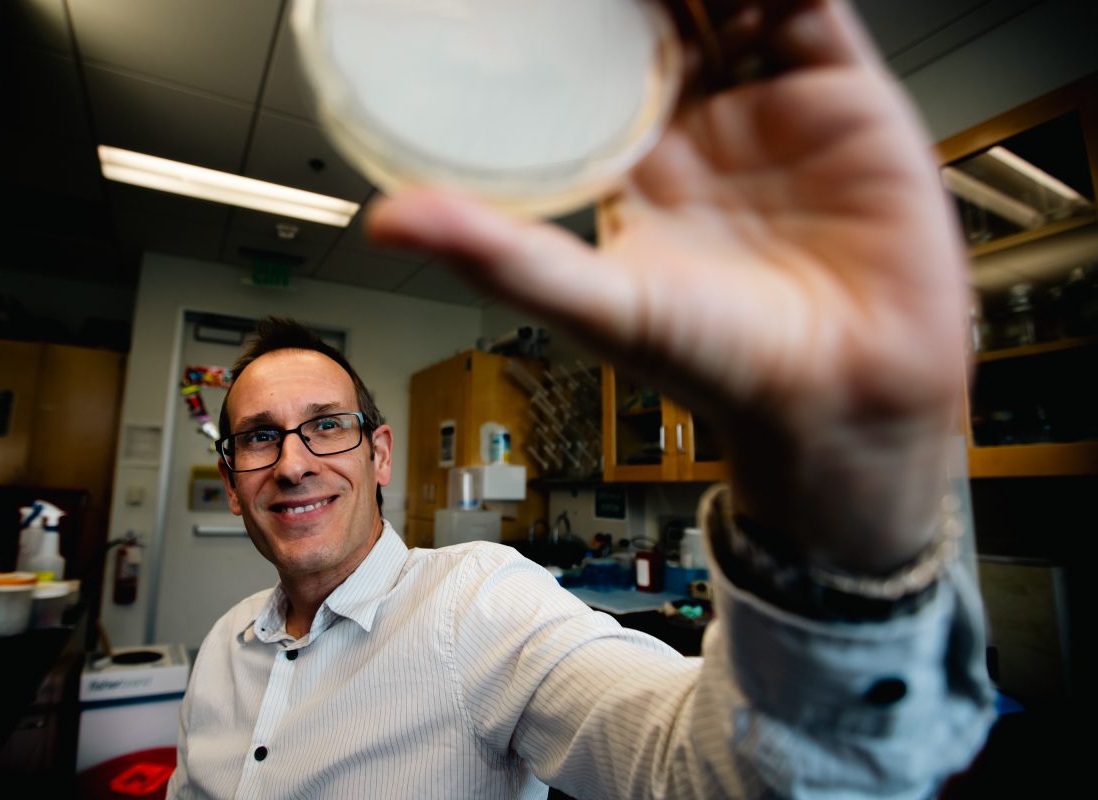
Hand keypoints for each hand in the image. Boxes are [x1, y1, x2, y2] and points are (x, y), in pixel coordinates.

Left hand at [367, 0, 969, 572]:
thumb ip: (499, 254)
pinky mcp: (844, 97)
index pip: (585, 64)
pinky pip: (812, 7)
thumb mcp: (595, 303)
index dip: (560, 16)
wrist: (842, 400)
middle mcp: (699, 130)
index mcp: (632, 168)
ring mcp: (771, 108)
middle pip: (658, 18)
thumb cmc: (722, 367)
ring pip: (731, 0)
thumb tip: (385, 221)